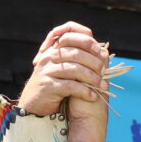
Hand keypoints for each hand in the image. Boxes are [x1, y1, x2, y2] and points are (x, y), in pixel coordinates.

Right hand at [18, 22, 108, 141]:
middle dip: (94, 62)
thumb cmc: (54, 86)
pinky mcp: (47, 86)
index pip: (70, 35)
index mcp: (53, 49)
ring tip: (101, 87)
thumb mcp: (64, 69)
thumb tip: (102, 50)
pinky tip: (92, 96)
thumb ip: (76, 57)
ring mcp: (46, 71)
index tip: (100, 51)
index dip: (86, 41)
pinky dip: (84, 92)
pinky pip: (71, 86)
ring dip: (92, 78)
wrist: (35, 106)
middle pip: (76, 53)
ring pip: (75, 69)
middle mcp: (48, 57)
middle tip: (104, 72)